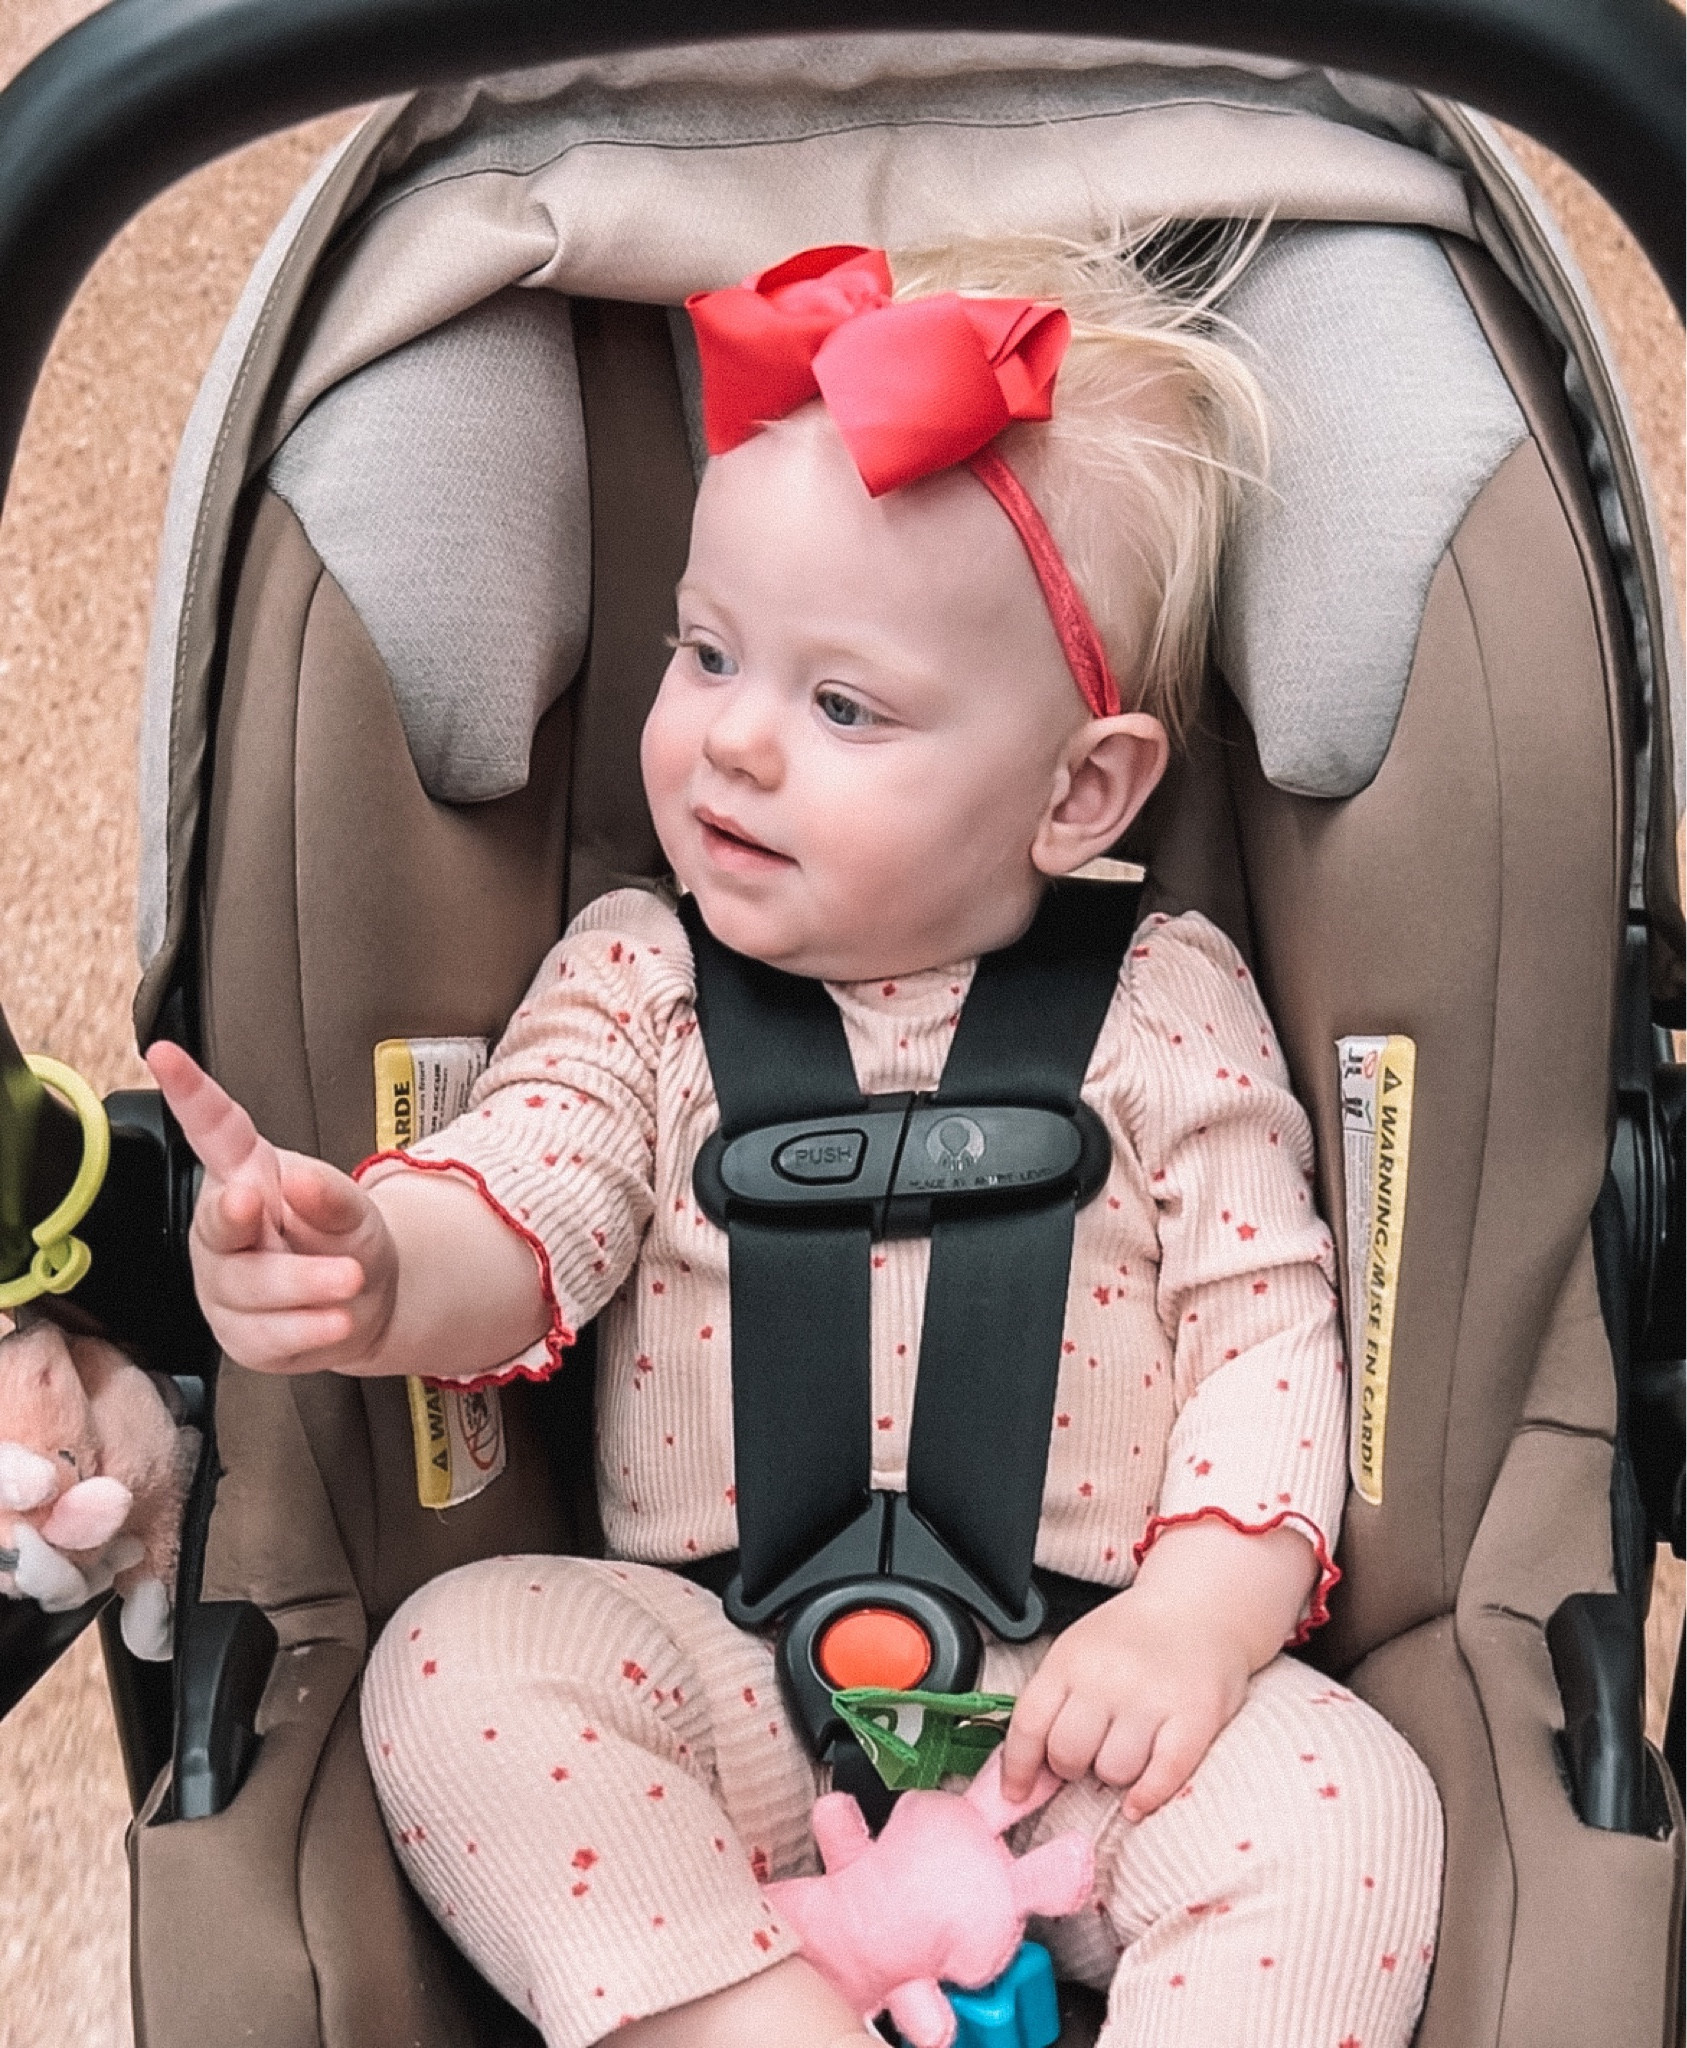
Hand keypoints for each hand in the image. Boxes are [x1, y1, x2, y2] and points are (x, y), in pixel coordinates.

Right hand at [145, 1042, 396, 1372]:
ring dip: (302, 1283)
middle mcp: (225, 1228)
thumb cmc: (347, 1239)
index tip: (164, 1054)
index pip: (213, 1130)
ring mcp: (225, 1286)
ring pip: (245, 1287)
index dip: (188, 1093)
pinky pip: (265, 1335)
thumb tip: (294, 1182)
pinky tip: (337, 1321)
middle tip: (257, 1204)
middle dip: (232, 1217)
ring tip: (350, 1279)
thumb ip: (330, 1194)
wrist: (367, 1303)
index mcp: (246, 1175)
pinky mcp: (240, 1335)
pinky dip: (306, 1329)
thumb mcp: (354, 1207)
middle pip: (214, 1225)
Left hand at [998, 1518, 1317, 1818]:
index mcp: (1070, 1659)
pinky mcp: (1195, 1716)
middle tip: (1088, 1755)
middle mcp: (1107, 1676)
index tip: (1015, 1793)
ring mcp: (1152, 1697)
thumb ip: (1053, 1701)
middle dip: (1071, 1767)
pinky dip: (1147, 1797)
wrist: (1199, 1605)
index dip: (1017, 1768)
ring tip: (1126, 1753)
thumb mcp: (1078, 1650)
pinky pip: (1163, 1776)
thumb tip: (1023, 1771)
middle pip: (1068, 1754)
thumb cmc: (1133, 1636)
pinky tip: (1138, 1802)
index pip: (1029, 1725)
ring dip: (1115, 1775)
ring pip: (1114, 1772)